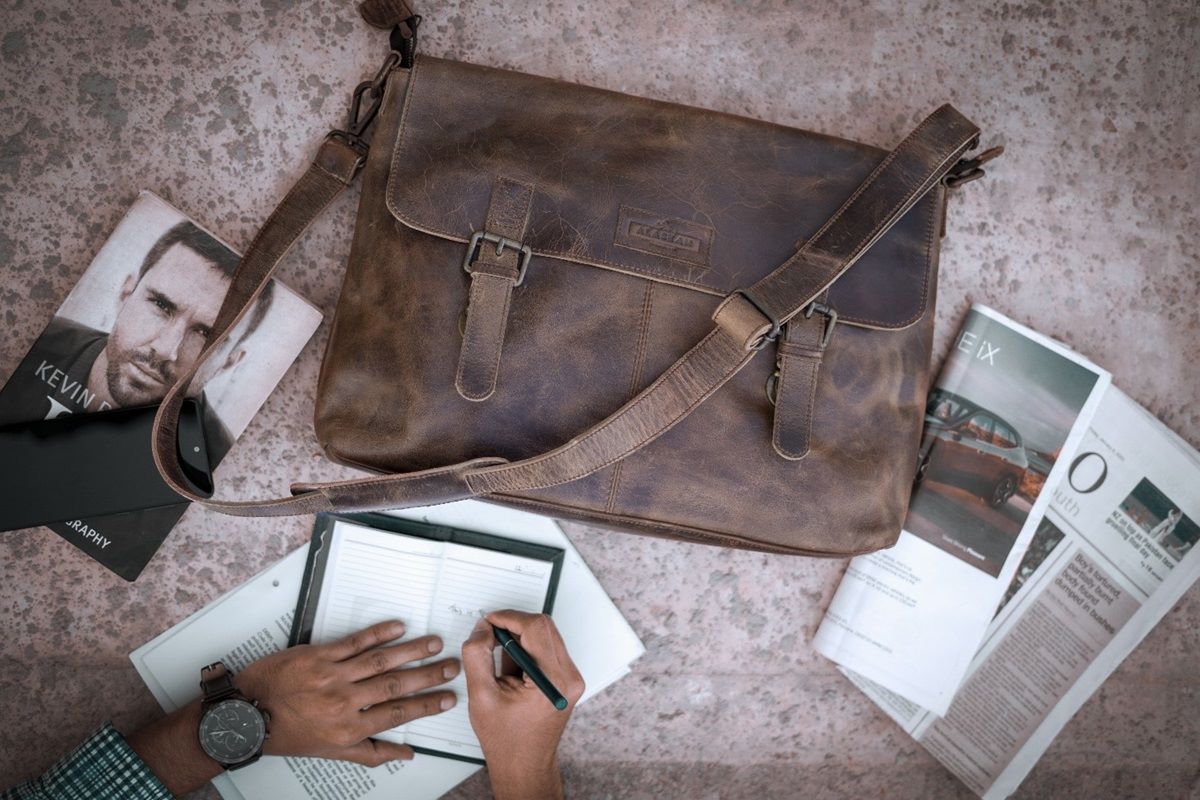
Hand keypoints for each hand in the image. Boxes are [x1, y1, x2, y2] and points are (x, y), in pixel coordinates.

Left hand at [238, 619, 458, 764]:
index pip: (398, 714)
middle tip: (451, 666)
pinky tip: (398, 627)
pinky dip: (379, 633)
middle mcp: (344, 702)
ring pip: (381, 660)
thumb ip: (370, 752)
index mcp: (348, 728)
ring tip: (433, 644)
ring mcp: (332, 676)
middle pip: (397, 685)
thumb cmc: (285, 734)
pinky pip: (355, 641)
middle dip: (429, 675)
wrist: (245, 716)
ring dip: (411, 651)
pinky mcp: (318, 655)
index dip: (426, 705)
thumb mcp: (329, 752)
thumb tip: (403, 755)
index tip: (446, 698)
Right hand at [461, 610, 584, 799]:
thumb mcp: (481, 696)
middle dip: (513, 626)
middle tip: (490, 637)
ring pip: (545, 635)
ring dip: (520, 639)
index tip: (489, 620)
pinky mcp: (566, 679)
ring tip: (502, 668)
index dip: (508, 618)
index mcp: (553, 681)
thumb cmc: (506, 740)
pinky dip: (526, 650)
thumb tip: (482, 628)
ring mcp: (571, 677)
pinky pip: (547, 648)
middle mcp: (569, 677)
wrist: (524, 764)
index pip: (535, 628)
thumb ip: (477, 656)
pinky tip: (513, 673)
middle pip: (543, 627)